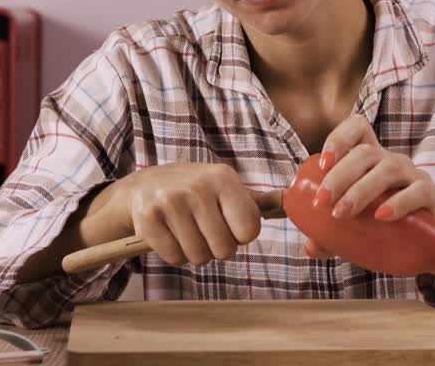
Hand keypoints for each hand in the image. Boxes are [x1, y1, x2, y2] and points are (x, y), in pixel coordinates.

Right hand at [97, 163, 280, 266]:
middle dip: (216, 247)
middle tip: (204, 230)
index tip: (227, 223)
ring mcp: (170, 201)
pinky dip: (174, 253)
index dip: (239, 235)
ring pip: (199, 257)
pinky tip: (170, 234)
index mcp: (223, 178)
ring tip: (186, 231)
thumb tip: (290, 202)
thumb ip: (257, 201)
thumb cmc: (194, 191)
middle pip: (224, 250)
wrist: (143, 186)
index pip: (249, 231)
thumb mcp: (225, 187)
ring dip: (195, 252)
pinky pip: (174, 257)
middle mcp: (197, 187)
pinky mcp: (147, 218)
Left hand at [304, 114, 434, 258]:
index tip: (322, 164)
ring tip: (342, 213)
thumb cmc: (390, 230)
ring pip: (388, 168)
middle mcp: (392, 161)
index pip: (358, 128)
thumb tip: (309, 247)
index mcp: (372, 161)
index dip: (338, 138)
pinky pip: (417, 191)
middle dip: (339, 174)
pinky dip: (398, 202)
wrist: (433, 247)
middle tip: (322, 201)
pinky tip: (381, 216)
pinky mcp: (432, 195)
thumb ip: (332, 237)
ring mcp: (414, 175)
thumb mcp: (357, 231)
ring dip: (361, 189)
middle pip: (365, 152)